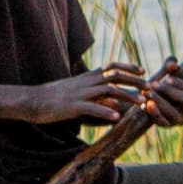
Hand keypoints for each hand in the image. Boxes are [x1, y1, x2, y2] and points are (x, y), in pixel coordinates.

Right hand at [23, 64, 158, 125]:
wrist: (32, 100)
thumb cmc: (54, 98)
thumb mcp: (77, 92)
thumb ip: (96, 94)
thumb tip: (114, 100)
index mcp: (87, 77)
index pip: (112, 66)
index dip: (128, 67)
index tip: (143, 70)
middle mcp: (86, 82)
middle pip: (115, 75)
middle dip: (135, 80)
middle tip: (150, 87)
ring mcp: (79, 93)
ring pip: (108, 89)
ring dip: (127, 95)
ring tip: (142, 103)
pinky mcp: (72, 106)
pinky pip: (92, 107)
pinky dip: (105, 111)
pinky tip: (116, 117)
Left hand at [137, 65, 182, 123]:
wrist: (147, 99)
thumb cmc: (160, 84)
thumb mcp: (164, 73)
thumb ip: (169, 66)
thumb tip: (173, 64)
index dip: (181, 84)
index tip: (166, 78)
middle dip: (170, 91)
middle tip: (154, 84)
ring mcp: (180, 119)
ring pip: (174, 112)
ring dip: (160, 101)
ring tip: (147, 92)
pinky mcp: (167, 126)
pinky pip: (162, 121)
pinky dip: (154, 112)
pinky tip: (147, 104)